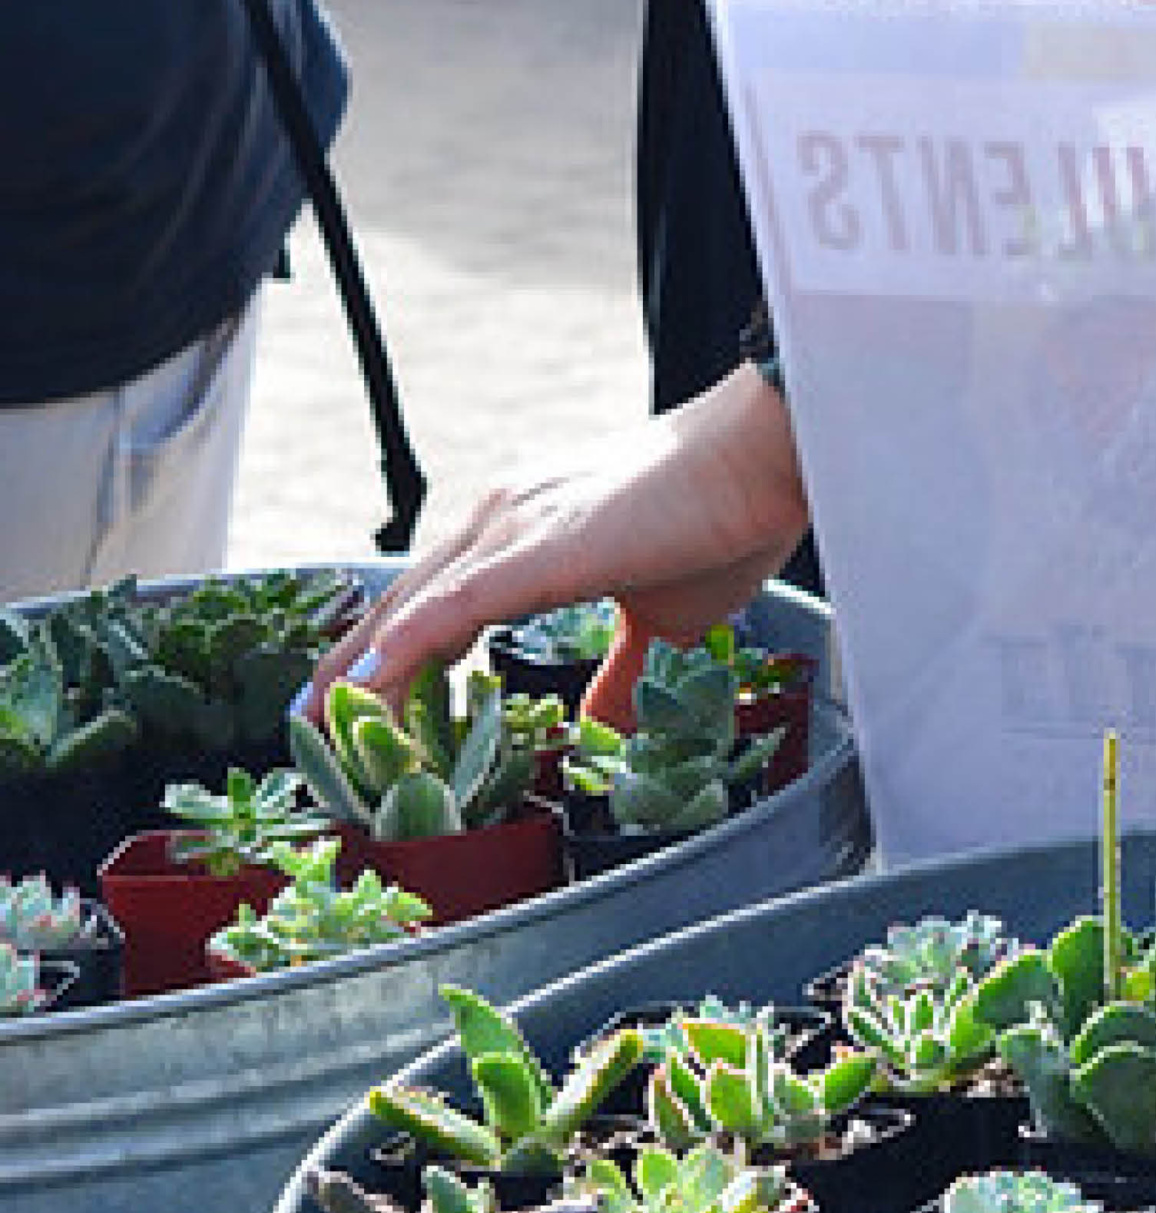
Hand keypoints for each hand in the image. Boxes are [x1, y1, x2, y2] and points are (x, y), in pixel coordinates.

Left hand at [305, 363, 810, 723]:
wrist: (763, 455)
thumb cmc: (723, 521)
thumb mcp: (667, 622)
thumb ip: (623, 674)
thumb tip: (603, 728)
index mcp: (524, 533)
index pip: (435, 603)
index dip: (390, 656)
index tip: (359, 710)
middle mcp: (500, 521)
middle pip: (401, 605)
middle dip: (349, 671)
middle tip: (309, 731)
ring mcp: (512, 529)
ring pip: (411, 608)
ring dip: (359, 670)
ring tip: (319, 726)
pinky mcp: (538, 549)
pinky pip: (452, 606)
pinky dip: (405, 646)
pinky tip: (368, 684)